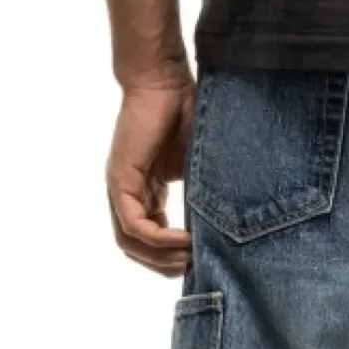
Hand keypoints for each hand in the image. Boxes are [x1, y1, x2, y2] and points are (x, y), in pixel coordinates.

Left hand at [106, 75, 193, 275]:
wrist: (164, 79)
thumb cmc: (184, 111)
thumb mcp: (199, 163)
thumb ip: (202, 193)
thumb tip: (227, 227)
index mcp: (146, 190)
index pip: (149, 238)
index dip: (172, 255)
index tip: (202, 259)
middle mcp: (129, 193)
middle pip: (135, 248)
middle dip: (165, 265)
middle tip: (197, 269)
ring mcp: (121, 187)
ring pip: (129, 242)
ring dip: (160, 259)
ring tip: (190, 261)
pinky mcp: (121, 179)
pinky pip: (133, 225)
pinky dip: (158, 240)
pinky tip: (185, 241)